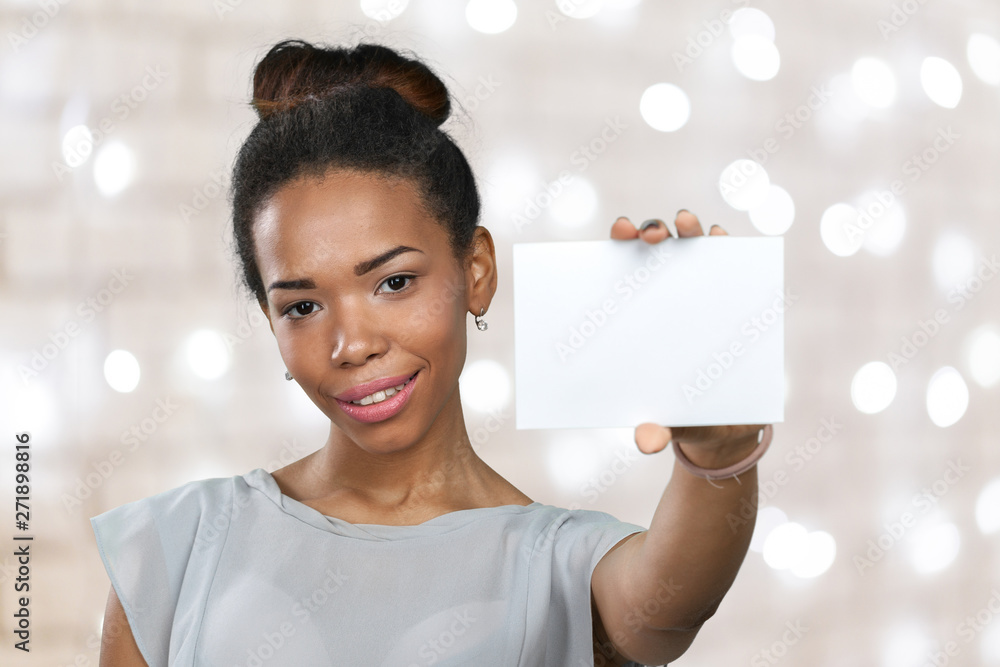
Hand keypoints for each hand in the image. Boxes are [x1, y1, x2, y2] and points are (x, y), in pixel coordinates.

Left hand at [609, 210, 765, 465]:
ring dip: (689, 229)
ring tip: (686, 225)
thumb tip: (646, 442)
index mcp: (638, 314)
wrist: (725, 426)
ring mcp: (700, 288)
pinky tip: (723, 238)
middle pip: (654, 249)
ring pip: (692, 246)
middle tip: (649, 236)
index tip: (617, 236)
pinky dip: (726, 244)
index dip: (618, 245)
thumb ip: (658, 429)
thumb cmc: (683, 415)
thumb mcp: (670, 424)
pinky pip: (731, 261)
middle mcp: (665, 292)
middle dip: (650, 232)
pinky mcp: (733, 294)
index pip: (621, 268)